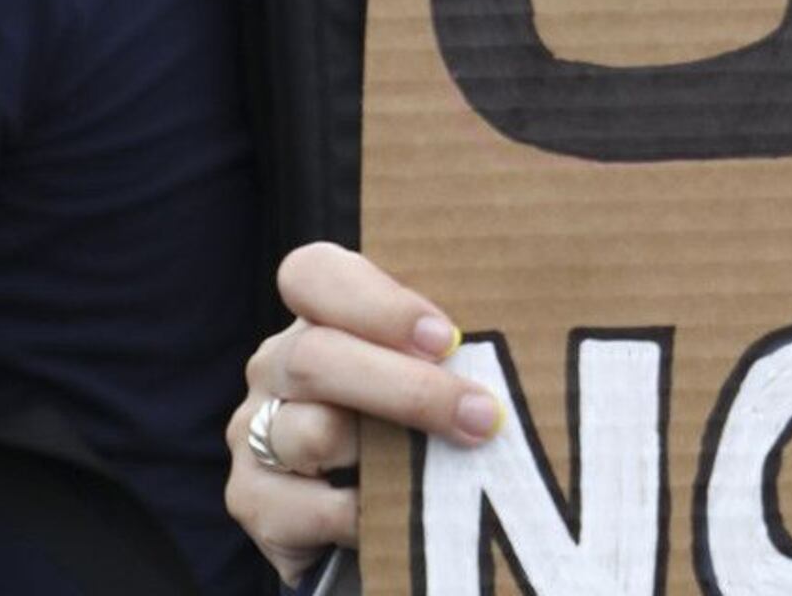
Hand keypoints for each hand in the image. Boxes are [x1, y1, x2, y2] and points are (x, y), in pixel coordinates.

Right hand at [226, 243, 503, 582]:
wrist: (371, 507)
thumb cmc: (415, 416)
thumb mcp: (427, 366)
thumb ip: (453, 342)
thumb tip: (538, 320)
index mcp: (318, 317)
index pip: (312, 274)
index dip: (376, 303)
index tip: (446, 337)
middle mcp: (276, 367)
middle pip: (316, 358)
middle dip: (407, 389)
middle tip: (481, 416)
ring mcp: (254, 433)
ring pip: (309, 432)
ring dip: (387, 454)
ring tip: (447, 471)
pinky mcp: (253, 501)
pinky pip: (303, 508)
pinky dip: (359, 516)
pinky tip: (396, 518)